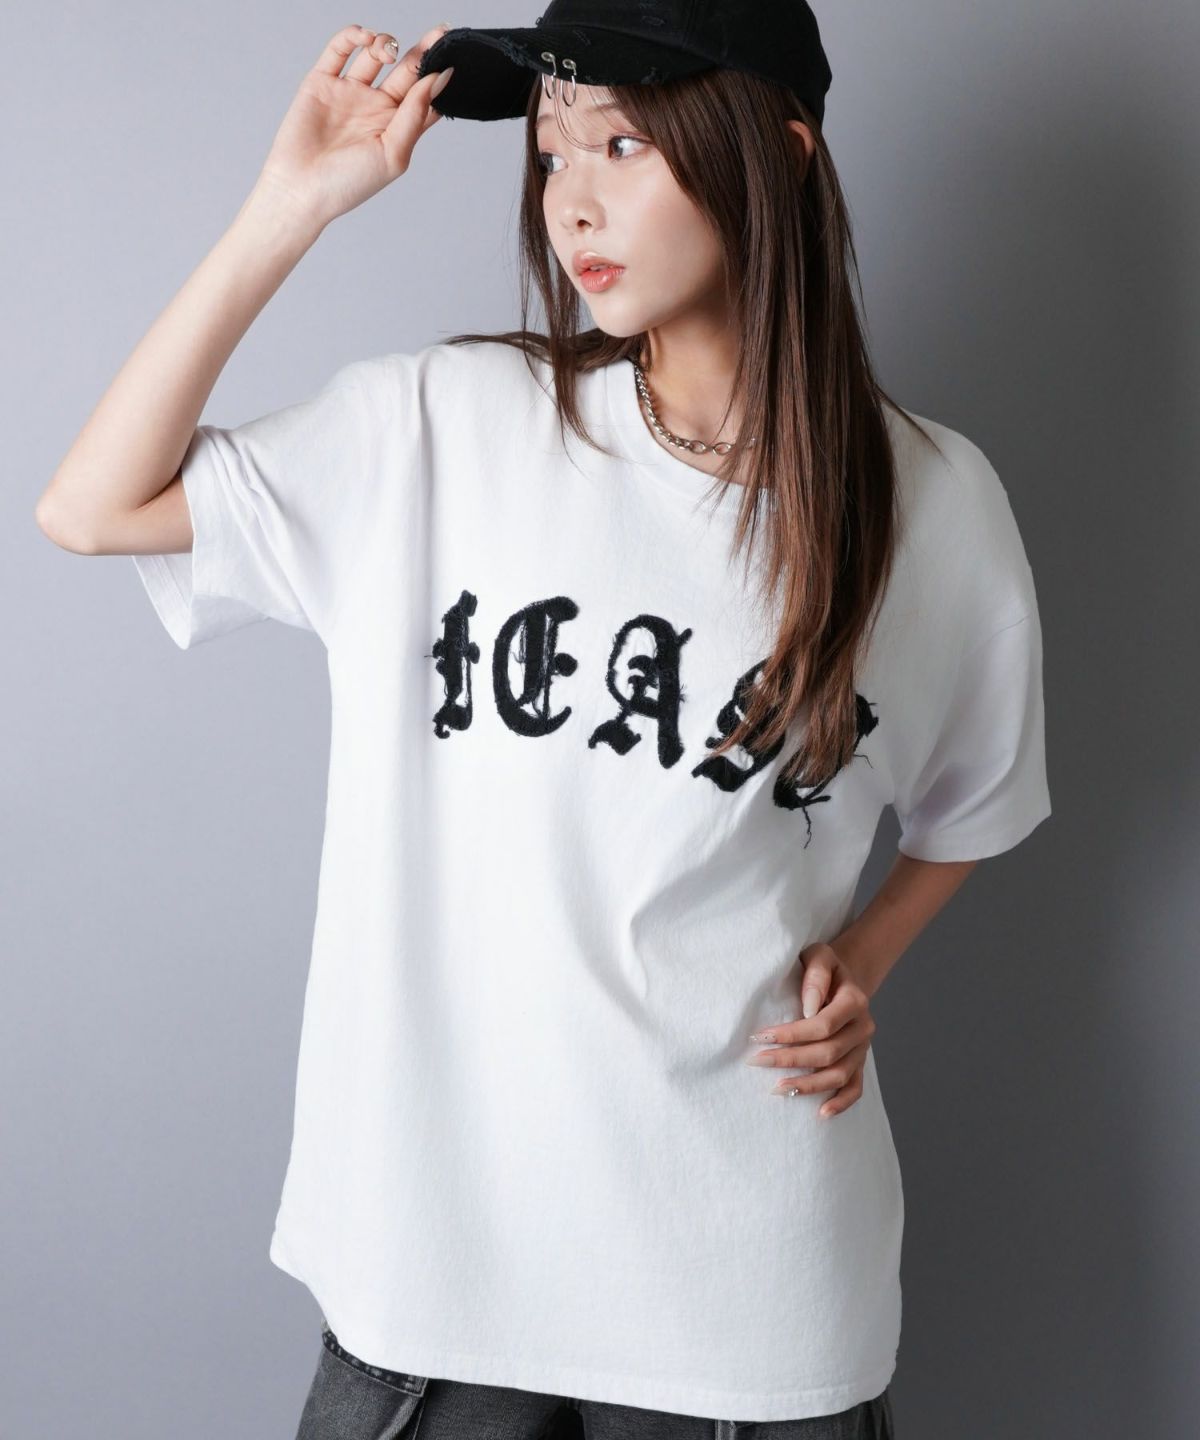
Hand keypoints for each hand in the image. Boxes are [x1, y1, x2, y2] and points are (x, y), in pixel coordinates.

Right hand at [253, 22, 454, 231]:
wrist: (301, 188)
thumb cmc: (349, 183)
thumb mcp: (393, 154)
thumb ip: (415, 115)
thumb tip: (437, 80)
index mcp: (397, 128)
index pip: (425, 96)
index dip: (439, 77)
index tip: (452, 57)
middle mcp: (376, 108)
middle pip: (406, 71)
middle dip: (423, 51)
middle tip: (439, 32)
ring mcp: (350, 92)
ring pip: (375, 55)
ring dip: (386, 44)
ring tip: (387, 51)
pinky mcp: (322, 81)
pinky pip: (340, 49)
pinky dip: (353, 36)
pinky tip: (365, 38)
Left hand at [744, 941, 876, 1117]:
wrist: (843, 978)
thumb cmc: (825, 967)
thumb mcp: (820, 955)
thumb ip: (815, 974)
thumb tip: (809, 1008)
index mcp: (855, 1001)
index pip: (822, 1025)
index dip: (791, 1034)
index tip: (760, 1037)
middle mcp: (863, 1028)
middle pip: (828, 1052)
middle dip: (790, 1059)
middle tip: (757, 1061)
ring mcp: (863, 1048)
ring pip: (839, 1074)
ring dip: (808, 1085)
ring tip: (777, 1089)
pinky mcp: (860, 1062)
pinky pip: (855, 1088)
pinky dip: (841, 1103)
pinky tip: (821, 1114)